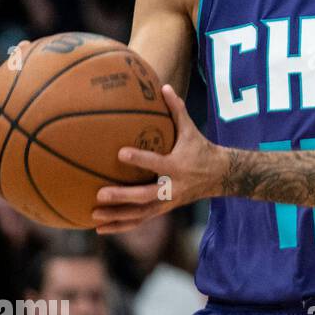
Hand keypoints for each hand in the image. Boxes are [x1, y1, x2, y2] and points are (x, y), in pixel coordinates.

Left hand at [92, 84, 224, 233]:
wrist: (220, 176)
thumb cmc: (201, 149)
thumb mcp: (192, 130)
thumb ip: (177, 110)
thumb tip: (163, 86)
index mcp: (178, 166)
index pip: (157, 163)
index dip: (140, 159)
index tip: (120, 153)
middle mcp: (173, 188)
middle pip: (146, 195)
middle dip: (123, 196)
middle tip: (100, 193)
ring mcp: (168, 202)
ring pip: (141, 213)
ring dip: (117, 216)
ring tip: (94, 216)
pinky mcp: (164, 209)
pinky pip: (140, 220)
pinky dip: (121, 225)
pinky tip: (101, 229)